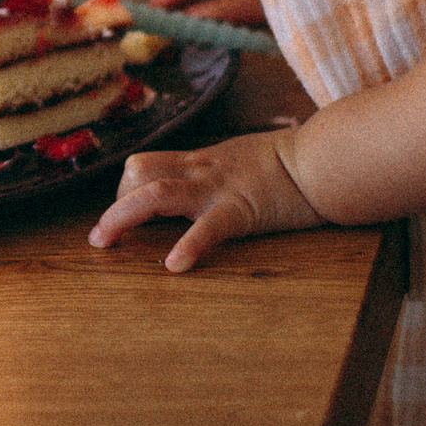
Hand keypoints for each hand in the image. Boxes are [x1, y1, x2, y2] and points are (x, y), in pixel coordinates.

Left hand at [89, 128, 323, 272]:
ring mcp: (218, 189)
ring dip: (123, 217)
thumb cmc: (294, 164)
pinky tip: (174, 266)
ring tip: (105, 243)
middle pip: (138, 173)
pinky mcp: (242, 210)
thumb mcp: (245, 160)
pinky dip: (188, 245)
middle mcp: (202, 170)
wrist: (325, 160)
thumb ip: (222, 171)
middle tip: (100, 238)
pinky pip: (208, 227)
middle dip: (114, 205)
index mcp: (202, 161)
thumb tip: (208, 186)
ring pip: (155, 193)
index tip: (120, 215)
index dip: (125, 189)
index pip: (146, 164)